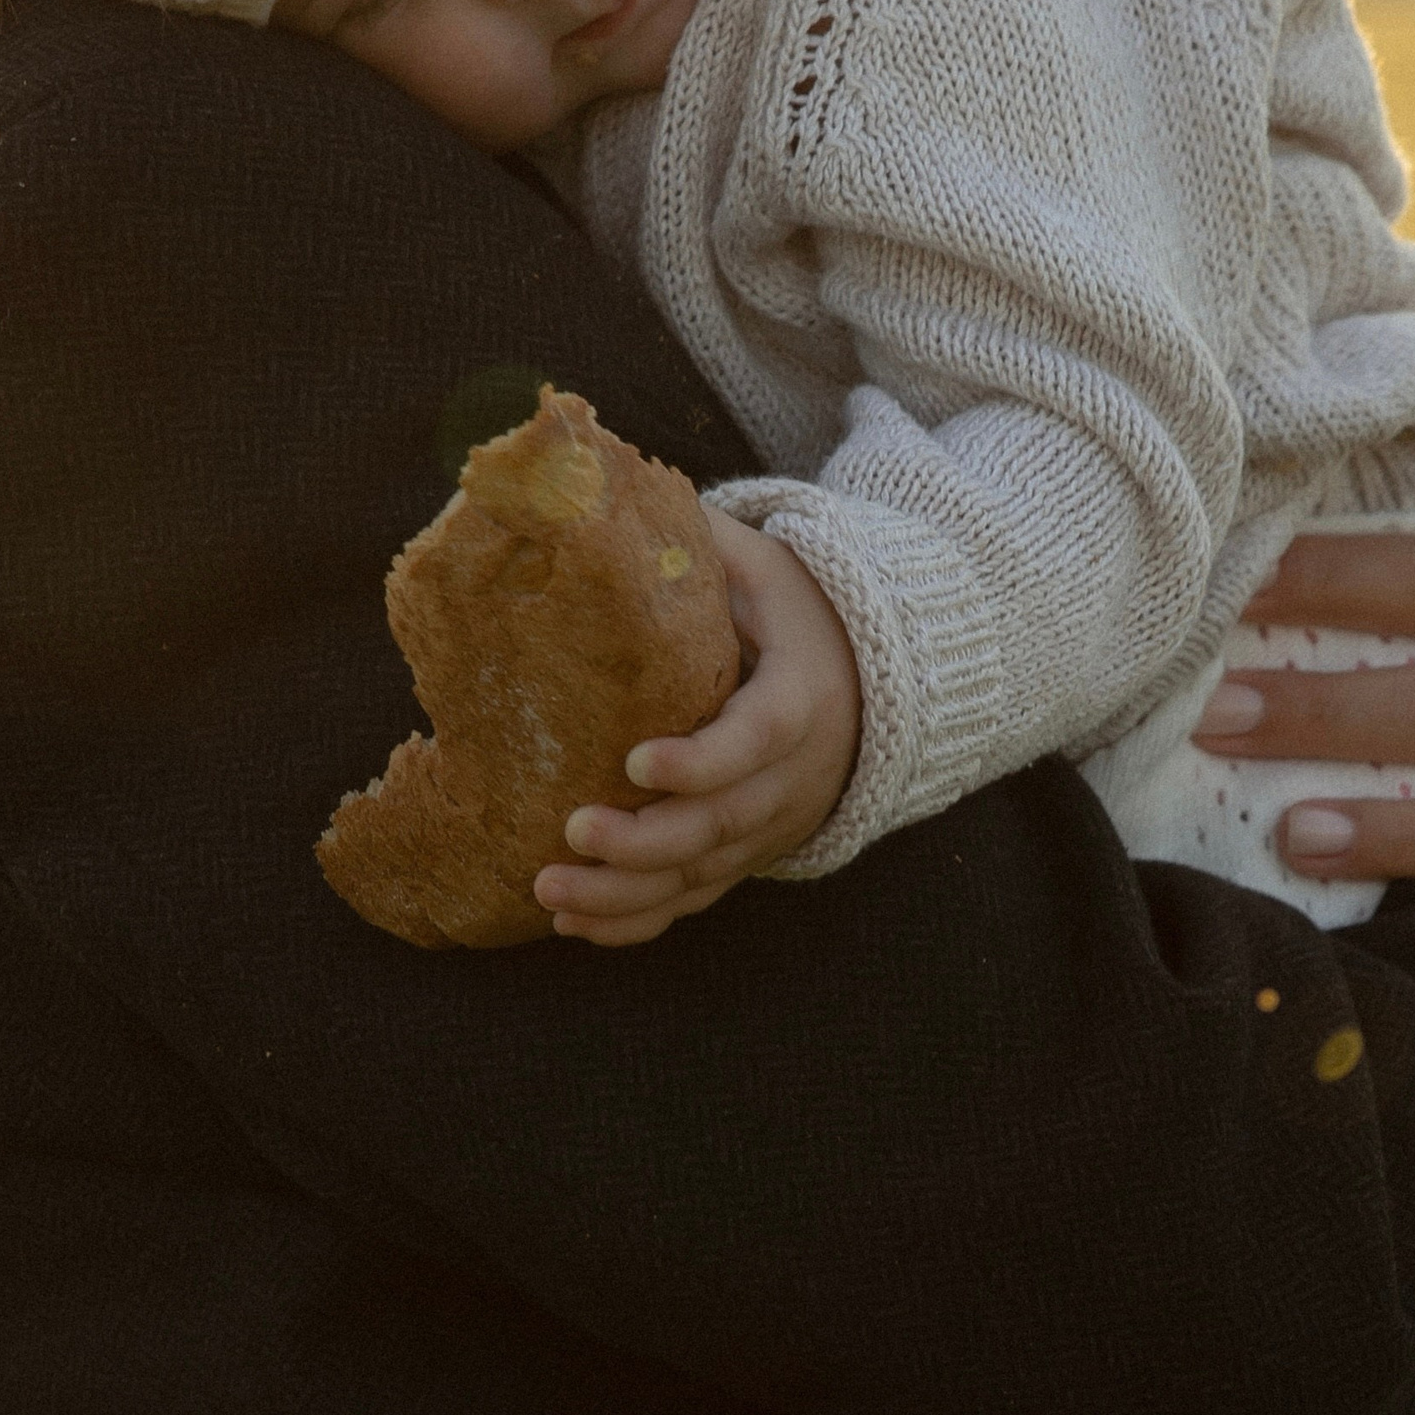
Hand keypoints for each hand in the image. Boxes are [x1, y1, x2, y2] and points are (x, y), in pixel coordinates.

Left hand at [531, 512, 861, 946]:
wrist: (865, 679)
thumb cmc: (791, 610)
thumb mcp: (760, 563)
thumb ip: (694, 539)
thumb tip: (590, 492)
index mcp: (802, 698)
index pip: (758, 738)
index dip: (704, 759)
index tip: (638, 759)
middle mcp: (793, 777)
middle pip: (723, 823)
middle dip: (647, 840)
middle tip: (572, 832)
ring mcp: (769, 826)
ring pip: (702, 874)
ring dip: (626, 892)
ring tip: (548, 892)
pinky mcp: (744, 854)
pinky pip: (693, 900)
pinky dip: (637, 921)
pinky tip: (573, 922)